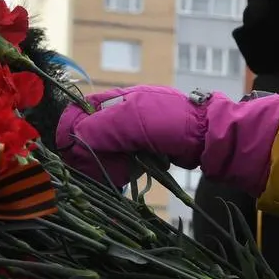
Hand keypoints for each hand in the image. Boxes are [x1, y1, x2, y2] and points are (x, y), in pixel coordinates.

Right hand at [55, 86, 278, 194]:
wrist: (211, 137)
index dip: (72, 128)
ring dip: (103, 163)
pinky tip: (119, 179)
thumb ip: (100, 128)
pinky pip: (127, 159)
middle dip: (87, 151)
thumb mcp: (131, 120)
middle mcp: (127, 112)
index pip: (82, 110)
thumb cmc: (171, 122)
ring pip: (110, 148)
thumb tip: (74, 140)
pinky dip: (120, 169)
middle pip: (94, 132)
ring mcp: (140, 131)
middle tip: (84, 170)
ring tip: (101, 177)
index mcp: (119, 98)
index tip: (67, 150)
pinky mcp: (151, 149)